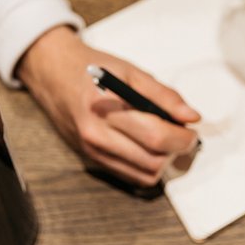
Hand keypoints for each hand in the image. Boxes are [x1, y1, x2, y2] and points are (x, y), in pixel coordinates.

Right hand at [15, 26, 200, 186]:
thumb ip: (164, 95)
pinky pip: (129, 176)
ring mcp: (92, 151)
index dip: (182, 137)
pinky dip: (146, 166)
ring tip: (165, 139)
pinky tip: (148, 146)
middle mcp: (96, 135)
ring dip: (163, 161)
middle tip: (182, 133)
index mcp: (107, 109)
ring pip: (143, 175)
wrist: (52, 74)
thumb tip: (192, 117)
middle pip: (152, 161)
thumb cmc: (94, 68)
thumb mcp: (131, 71)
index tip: (192, 130)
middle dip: (175, 151)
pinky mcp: (91, 160)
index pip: (155, 136)